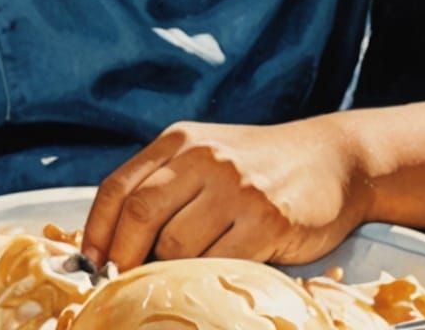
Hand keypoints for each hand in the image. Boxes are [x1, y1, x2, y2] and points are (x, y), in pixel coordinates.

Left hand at [80, 118, 366, 272]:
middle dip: (123, 258)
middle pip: (140, 215)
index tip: (91, 264)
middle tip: (123, 284)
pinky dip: (207, 279)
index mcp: (181, 140)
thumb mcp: (208, 156)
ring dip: (170, 272)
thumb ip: (167, 186)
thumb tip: (117, 243)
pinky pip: (219, 263)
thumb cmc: (261, 167)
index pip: (119, 186)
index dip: (96, 230)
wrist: (333, 160)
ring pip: (177, 246)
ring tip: (179, 280)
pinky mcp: (266, 220)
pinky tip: (213, 279)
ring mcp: (236, 187)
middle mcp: (205, 157)